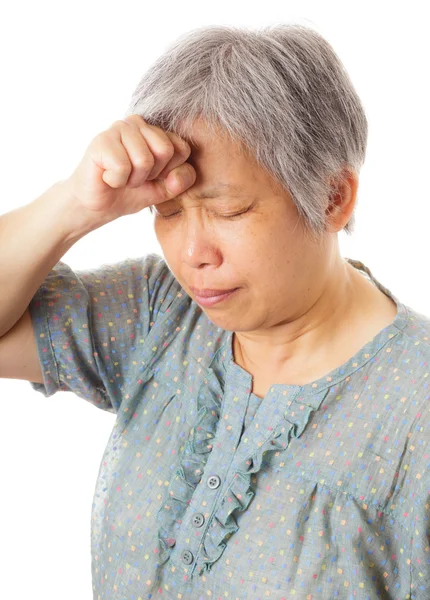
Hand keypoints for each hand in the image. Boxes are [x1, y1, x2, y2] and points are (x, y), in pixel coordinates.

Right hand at [65, 114, 195, 228]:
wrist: (97, 205)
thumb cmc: (128, 193)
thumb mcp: (162, 190)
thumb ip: (179, 182)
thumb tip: (179, 174)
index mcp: (156, 131)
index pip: (181, 148)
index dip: (168, 172)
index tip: (152, 177)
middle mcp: (138, 123)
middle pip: (165, 151)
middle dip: (150, 175)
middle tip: (133, 177)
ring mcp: (119, 128)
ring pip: (144, 160)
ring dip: (132, 179)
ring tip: (120, 176)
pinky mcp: (102, 140)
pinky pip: (123, 167)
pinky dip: (116, 180)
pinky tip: (107, 176)